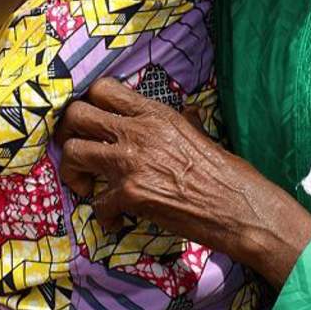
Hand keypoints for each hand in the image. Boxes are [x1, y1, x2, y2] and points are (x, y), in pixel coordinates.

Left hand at [55, 78, 310, 287]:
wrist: (243, 210)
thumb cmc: (229, 175)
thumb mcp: (204, 135)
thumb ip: (185, 122)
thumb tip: (187, 113)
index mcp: (156, 114)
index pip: (102, 88)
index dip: (87, 104)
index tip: (88, 122)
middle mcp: (139, 131)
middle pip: (77, 114)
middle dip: (67, 134)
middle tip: (76, 151)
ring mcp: (132, 161)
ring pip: (74, 152)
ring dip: (73, 172)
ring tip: (85, 185)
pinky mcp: (132, 194)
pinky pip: (97, 202)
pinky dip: (103, 215)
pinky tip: (115, 220)